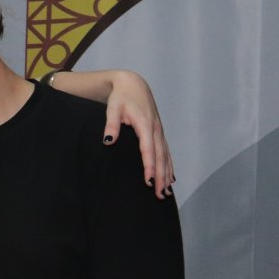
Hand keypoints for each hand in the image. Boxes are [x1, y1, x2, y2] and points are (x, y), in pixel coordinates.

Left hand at [103, 71, 174, 198]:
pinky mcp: (158, 132)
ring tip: (165, 192)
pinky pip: (166, 152)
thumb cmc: (120, 97)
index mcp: (145, 124)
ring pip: (165, 156)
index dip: (149, 166)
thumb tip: (108, 141)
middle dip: (160, 176)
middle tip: (158, 194)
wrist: (132, 84)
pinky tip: (170, 178)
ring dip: (166, 174)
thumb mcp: (112, 108)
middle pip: (160, 157)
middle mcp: (155, 129)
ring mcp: (159, 131)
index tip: (148, 181)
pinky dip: (169, 166)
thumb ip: (111, 124)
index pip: (148, 150)